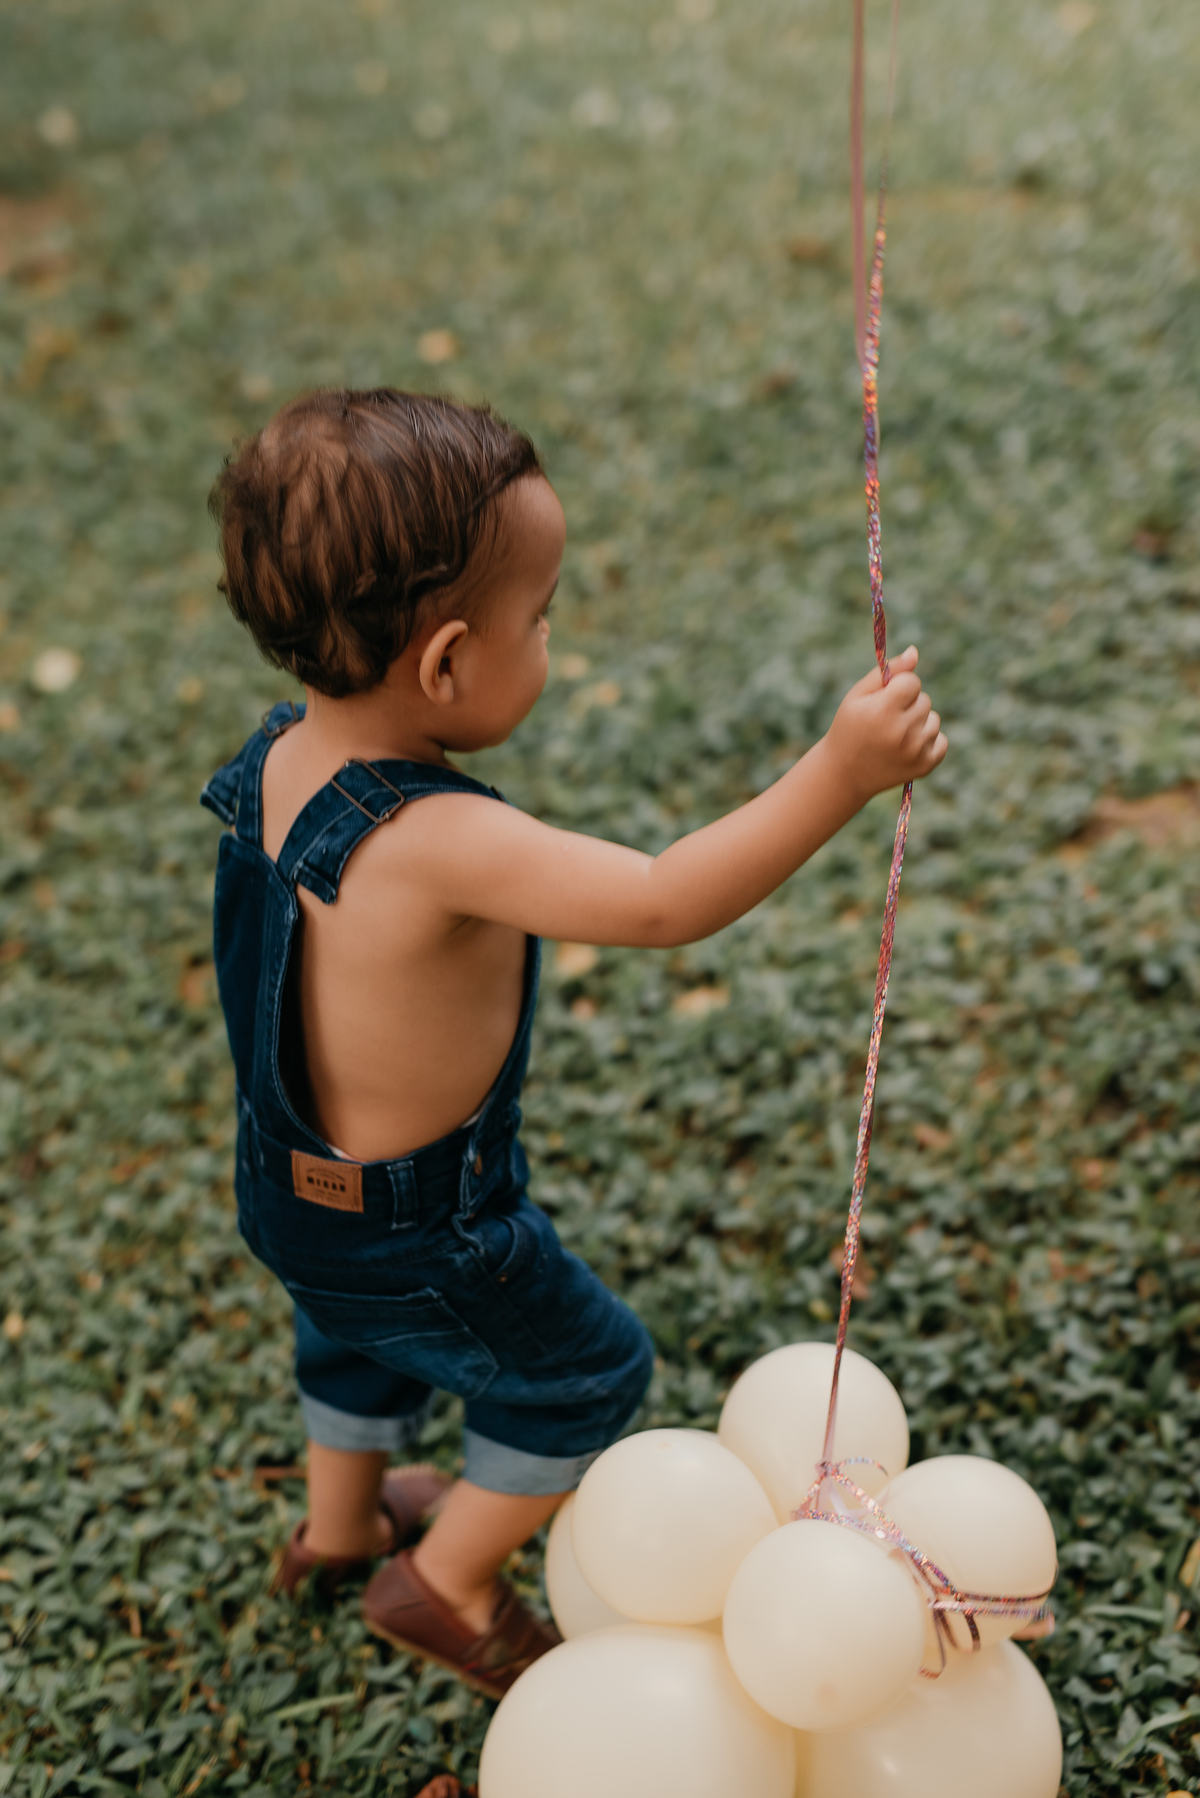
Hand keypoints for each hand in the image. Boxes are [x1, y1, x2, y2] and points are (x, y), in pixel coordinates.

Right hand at [824, 646, 947, 803]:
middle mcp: (902, 732)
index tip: (885, 699)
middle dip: (908, 705)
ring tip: (895, 735)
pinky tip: (907, 747)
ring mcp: (915, 751)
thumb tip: (915, 652)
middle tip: (886, 721)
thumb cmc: (850, 727)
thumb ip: (887, 671)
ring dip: (918, 723)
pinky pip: (941, 740)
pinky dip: (928, 741)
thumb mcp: (858, 696)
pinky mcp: (925, 765)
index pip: (912, 682)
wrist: (844, 773)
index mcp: (883, 711)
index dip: (899, 687)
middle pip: (924, 700)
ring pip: (933, 719)